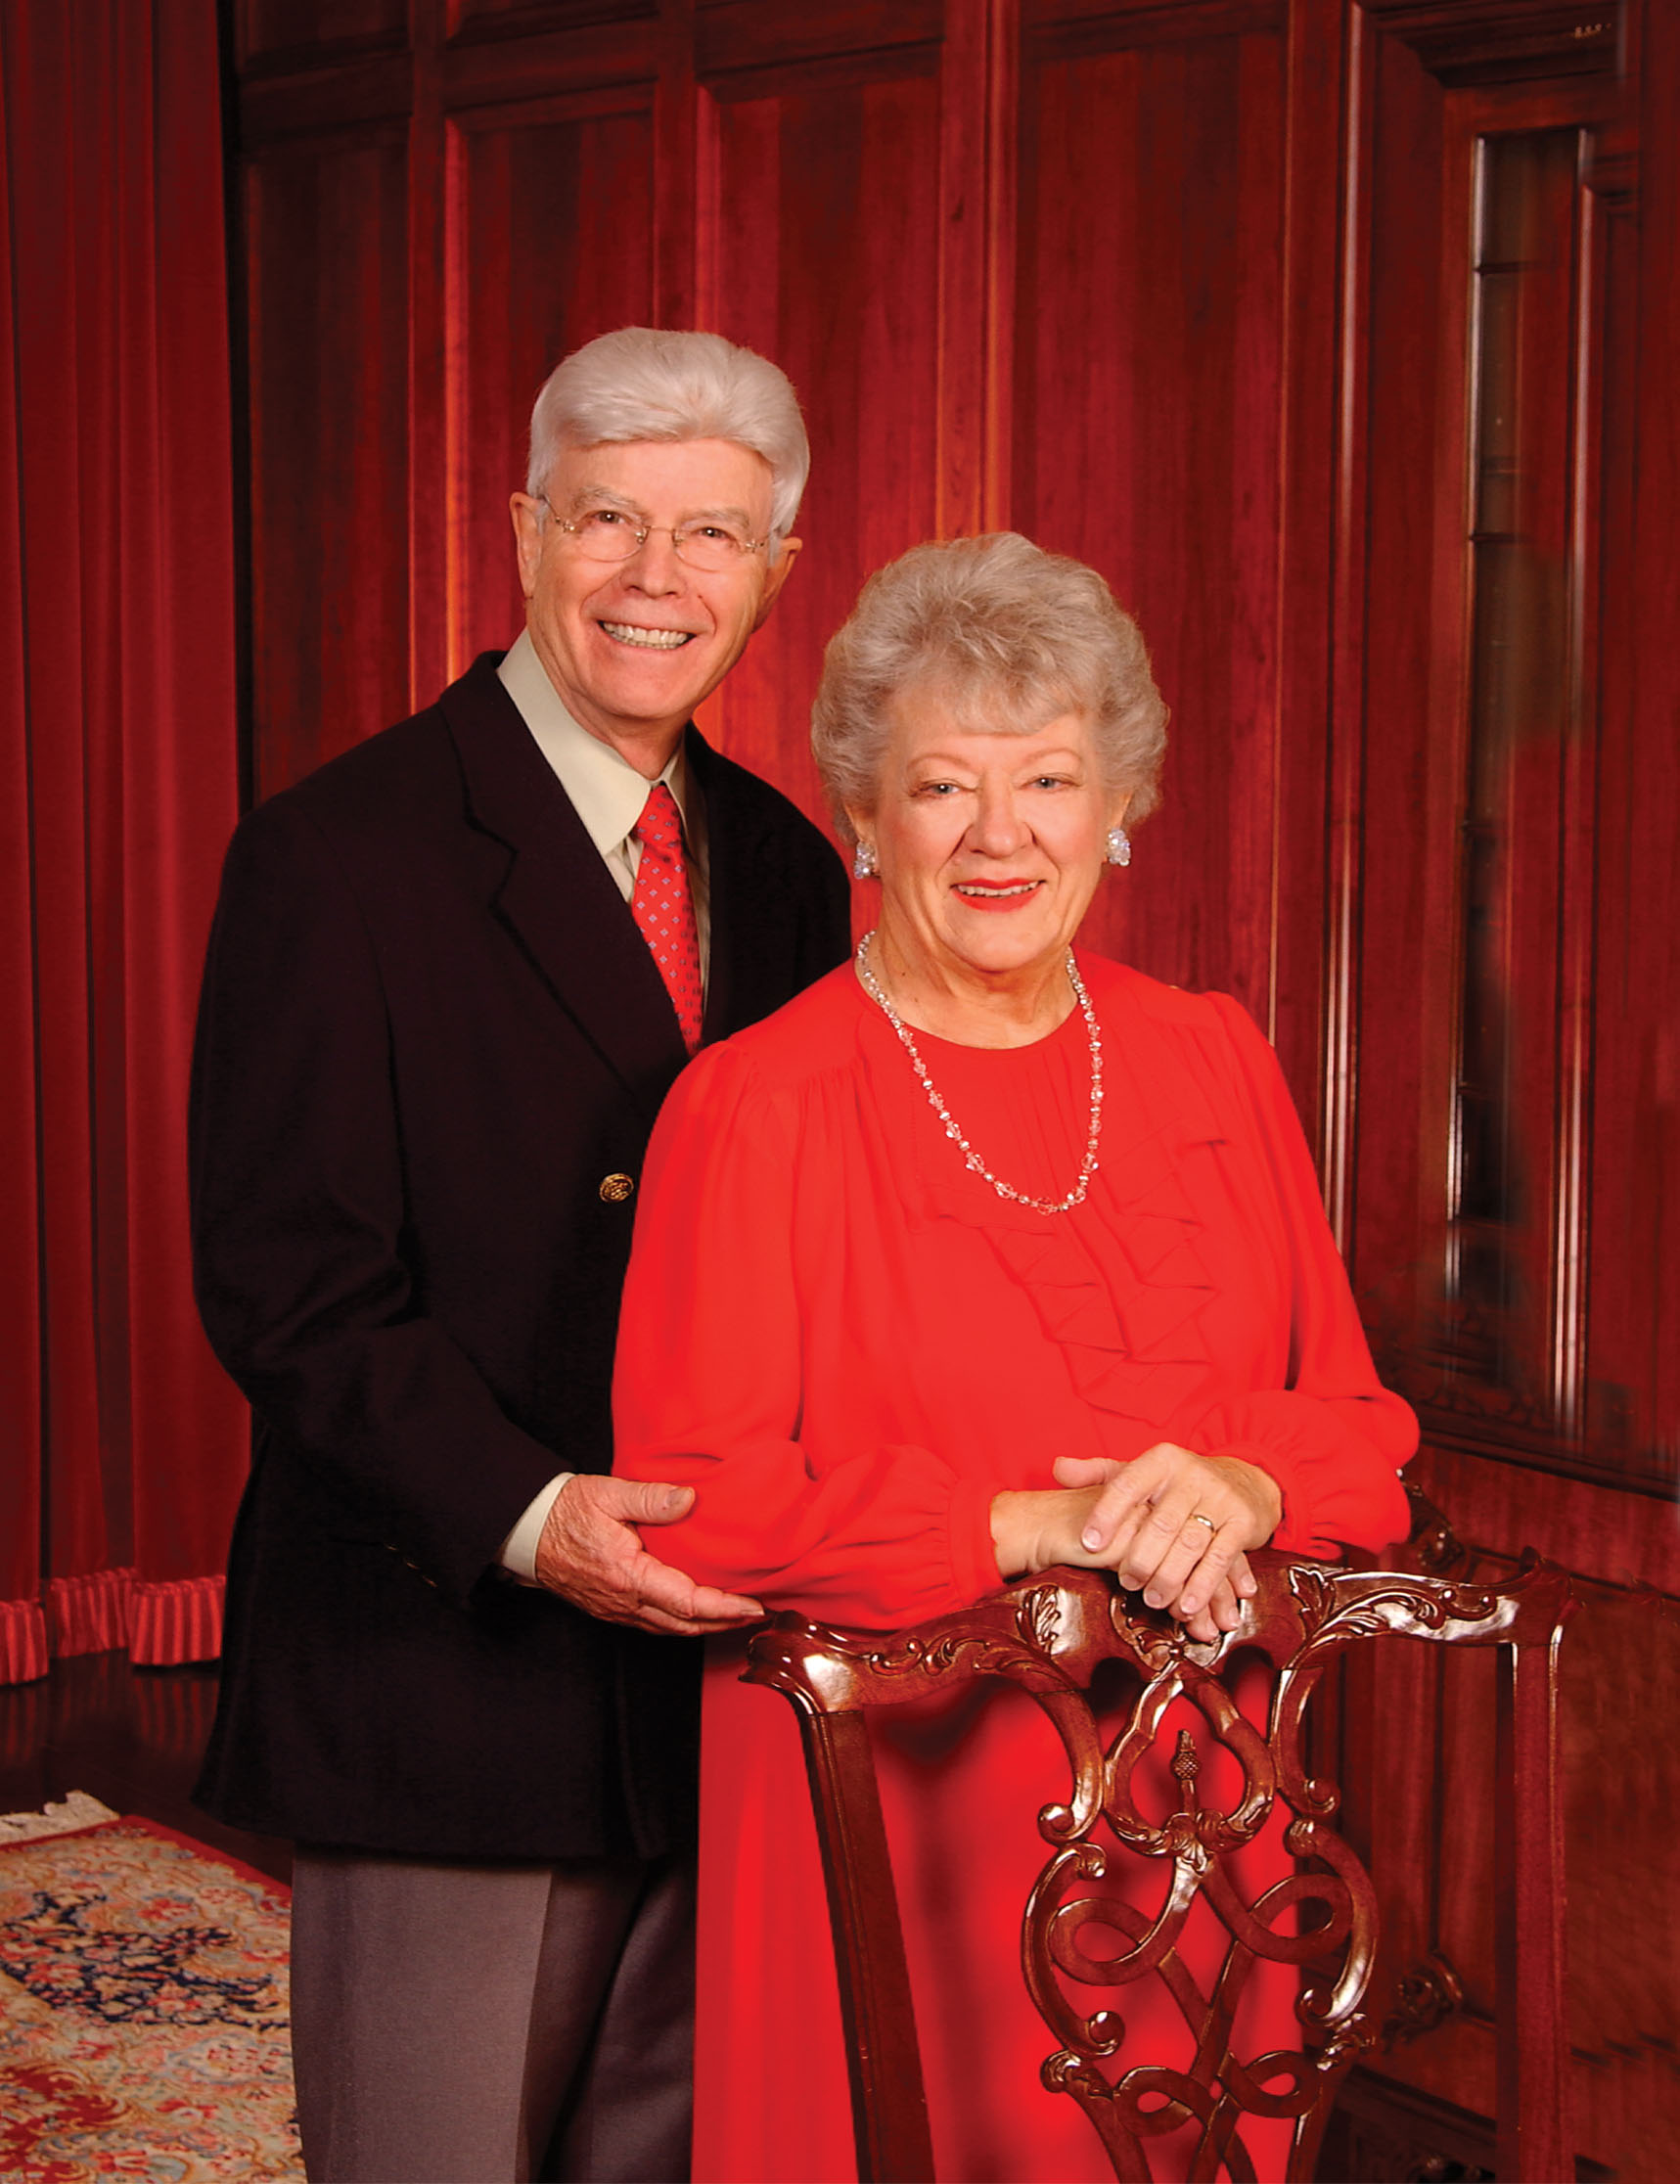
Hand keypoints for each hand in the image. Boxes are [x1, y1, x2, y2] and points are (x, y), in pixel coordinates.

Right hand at [532, 1474, 763, 1637]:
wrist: (526, 1533)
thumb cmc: (564, 1511)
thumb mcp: (608, 1494)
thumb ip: (651, 1498)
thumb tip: (690, 1499)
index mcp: (628, 1576)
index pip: (688, 1603)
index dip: (725, 1609)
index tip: (753, 1607)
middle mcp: (624, 1602)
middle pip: (685, 1625)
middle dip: (724, 1623)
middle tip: (757, 1615)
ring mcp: (617, 1610)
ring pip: (670, 1629)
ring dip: (705, 1626)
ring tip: (735, 1615)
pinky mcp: (611, 1609)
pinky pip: (654, 1624)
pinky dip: (682, 1622)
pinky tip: (696, 1611)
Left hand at [1053, 1446, 1278, 1641]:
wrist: (1244, 1481)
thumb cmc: (1178, 1485)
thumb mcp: (1141, 1472)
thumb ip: (1098, 1472)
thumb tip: (1057, 1468)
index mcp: (1161, 1460)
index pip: (1127, 1485)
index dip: (1106, 1515)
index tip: (1088, 1543)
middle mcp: (1192, 1474)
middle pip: (1160, 1523)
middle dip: (1141, 1558)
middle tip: (1127, 1583)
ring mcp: (1220, 1498)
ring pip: (1190, 1544)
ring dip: (1170, 1578)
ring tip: (1154, 1600)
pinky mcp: (1243, 1522)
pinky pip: (1221, 1558)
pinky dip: (1203, 1586)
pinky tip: (1188, 1607)